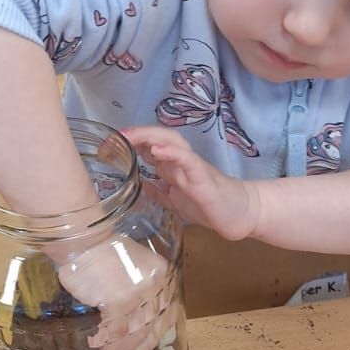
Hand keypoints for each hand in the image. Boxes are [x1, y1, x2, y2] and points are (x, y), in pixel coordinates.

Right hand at [57, 237, 174, 349]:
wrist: (83, 239)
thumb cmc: (102, 252)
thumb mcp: (133, 269)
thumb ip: (140, 293)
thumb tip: (135, 326)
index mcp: (163, 275)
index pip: (168, 312)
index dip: (156, 335)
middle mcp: (156, 285)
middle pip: (153, 326)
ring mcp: (139, 294)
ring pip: (134, 331)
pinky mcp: (120, 301)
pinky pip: (116, 330)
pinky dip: (107, 343)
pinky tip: (100, 348)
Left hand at [125, 127, 260, 241]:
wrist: (240, 215)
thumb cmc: (210, 206)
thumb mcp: (176, 201)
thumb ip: (159, 192)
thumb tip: (139, 186)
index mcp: (174, 167)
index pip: (150, 146)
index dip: (131, 142)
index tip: (109, 144)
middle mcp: (182, 161)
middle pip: (159, 137)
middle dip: (136, 134)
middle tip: (115, 137)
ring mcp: (193, 167)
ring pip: (172, 142)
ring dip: (149, 137)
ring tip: (130, 136)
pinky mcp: (204, 177)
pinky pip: (188, 160)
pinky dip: (172, 153)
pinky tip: (157, 151)